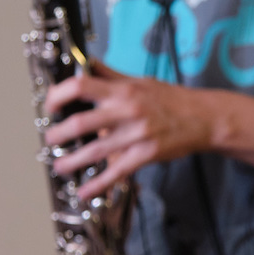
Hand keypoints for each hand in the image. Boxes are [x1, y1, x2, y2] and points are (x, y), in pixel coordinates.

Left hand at [44, 64, 214, 197]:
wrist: (203, 117)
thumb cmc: (172, 99)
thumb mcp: (140, 81)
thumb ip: (110, 75)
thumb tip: (88, 63)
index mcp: (122, 91)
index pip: (81, 86)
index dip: (59, 95)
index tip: (51, 105)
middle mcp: (127, 111)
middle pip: (82, 122)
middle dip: (59, 134)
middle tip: (49, 139)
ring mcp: (136, 134)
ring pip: (95, 151)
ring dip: (72, 161)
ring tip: (59, 166)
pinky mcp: (146, 154)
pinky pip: (117, 171)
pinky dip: (99, 184)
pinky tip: (85, 191)